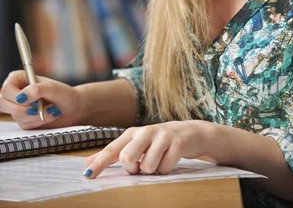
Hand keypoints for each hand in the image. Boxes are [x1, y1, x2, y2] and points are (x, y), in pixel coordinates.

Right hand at [0, 70, 80, 128]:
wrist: (73, 108)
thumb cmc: (64, 94)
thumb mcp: (53, 89)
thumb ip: (37, 89)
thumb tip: (21, 96)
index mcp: (20, 79)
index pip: (6, 89)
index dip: (15, 97)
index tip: (31, 101)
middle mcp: (16, 92)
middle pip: (3, 103)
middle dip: (23, 109)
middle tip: (38, 108)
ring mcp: (18, 107)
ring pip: (15, 116)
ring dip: (36, 115)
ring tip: (52, 109)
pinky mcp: (23, 120)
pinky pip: (24, 124)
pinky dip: (38, 122)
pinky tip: (49, 115)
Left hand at [83, 120, 215, 177]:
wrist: (191, 133)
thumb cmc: (159, 141)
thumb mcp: (137, 143)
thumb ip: (114, 153)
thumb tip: (87, 163)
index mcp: (133, 133)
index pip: (112, 149)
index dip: (100, 162)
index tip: (87, 175)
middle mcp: (146, 131)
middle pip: (127, 157)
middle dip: (133, 169)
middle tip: (141, 166)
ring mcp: (162, 136)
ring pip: (147, 167)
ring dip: (153, 170)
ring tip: (159, 160)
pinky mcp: (177, 143)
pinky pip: (165, 168)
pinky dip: (166, 169)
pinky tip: (170, 159)